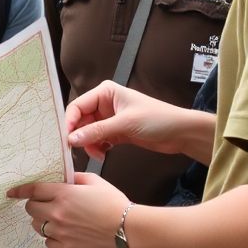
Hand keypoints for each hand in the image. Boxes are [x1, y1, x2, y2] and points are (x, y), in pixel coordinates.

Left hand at [7, 172, 126, 247]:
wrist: (128, 230)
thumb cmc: (113, 203)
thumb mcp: (94, 181)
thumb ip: (73, 178)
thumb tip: (61, 178)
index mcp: (63, 194)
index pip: (32, 190)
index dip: (20, 190)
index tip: (11, 192)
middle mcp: (57, 213)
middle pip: (31, 209)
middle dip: (34, 205)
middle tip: (44, 204)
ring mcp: (59, 232)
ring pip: (36, 226)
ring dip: (41, 221)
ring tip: (56, 219)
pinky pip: (47, 243)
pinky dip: (51, 238)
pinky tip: (63, 233)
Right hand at [65, 80, 205, 163]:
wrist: (181, 133)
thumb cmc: (157, 119)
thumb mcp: (125, 124)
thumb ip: (97, 131)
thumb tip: (72, 139)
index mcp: (105, 92)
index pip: (77, 106)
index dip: (70, 122)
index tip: (66, 139)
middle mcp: (105, 104)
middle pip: (80, 121)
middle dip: (80, 136)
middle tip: (79, 151)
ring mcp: (110, 119)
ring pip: (88, 133)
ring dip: (89, 145)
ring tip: (98, 154)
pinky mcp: (116, 132)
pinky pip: (98, 141)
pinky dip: (97, 148)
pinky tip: (104, 154)